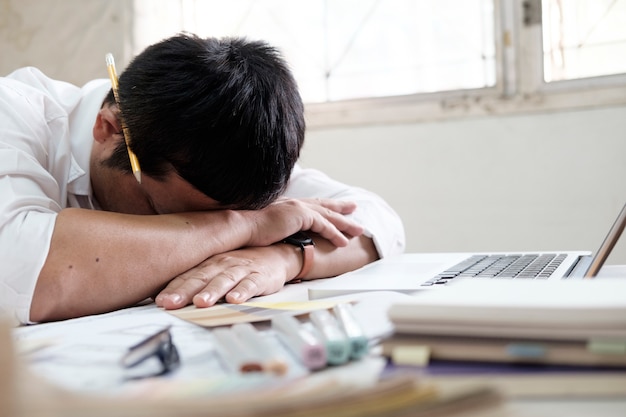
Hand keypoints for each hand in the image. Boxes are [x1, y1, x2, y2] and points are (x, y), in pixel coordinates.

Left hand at [155, 245, 295, 309]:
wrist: (276, 255)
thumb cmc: (241, 265)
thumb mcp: (217, 269)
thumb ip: (196, 281)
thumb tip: (167, 299)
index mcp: (209, 264)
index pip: (187, 276)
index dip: (173, 288)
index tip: (160, 301)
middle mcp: (222, 264)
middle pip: (201, 278)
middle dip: (185, 291)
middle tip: (172, 303)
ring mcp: (241, 269)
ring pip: (224, 280)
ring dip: (212, 291)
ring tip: (201, 302)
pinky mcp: (260, 277)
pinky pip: (251, 284)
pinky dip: (243, 292)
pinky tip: (235, 300)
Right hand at [245, 197, 361, 246]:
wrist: (242, 227)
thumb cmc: (248, 230)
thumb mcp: (265, 226)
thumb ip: (274, 227)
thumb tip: (275, 235)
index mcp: (287, 205)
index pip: (310, 204)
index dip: (324, 205)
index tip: (334, 206)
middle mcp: (295, 203)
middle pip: (324, 206)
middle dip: (340, 208)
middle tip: (354, 207)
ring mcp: (299, 208)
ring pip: (329, 216)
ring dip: (345, 223)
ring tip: (358, 230)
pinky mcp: (301, 217)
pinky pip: (324, 226)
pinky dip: (335, 234)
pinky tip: (344, 242)